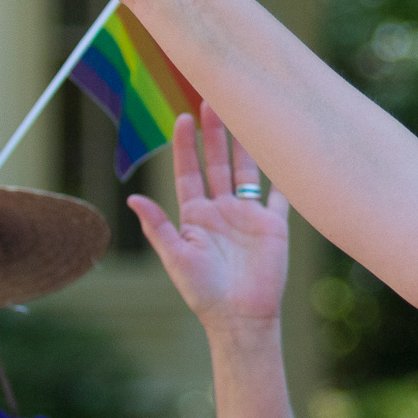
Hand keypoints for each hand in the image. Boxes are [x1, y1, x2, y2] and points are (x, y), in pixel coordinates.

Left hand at [128, 103, 289, 331]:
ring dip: (244, 144)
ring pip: (246, 170)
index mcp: (195, 216)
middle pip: (217, 163)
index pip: (188, 171)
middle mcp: (221, 211)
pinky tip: (284, 150)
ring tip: (244, 113)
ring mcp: (248, 216)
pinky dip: (283, 174)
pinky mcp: (274, 225)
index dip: (184, 145)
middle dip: (215, 133)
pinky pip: (279, 194)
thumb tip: (133, 197)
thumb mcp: (177, 257)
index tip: (182, 118)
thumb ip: (158, 226)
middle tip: (212, 99)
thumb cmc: (204, 293)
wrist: (241, 317)